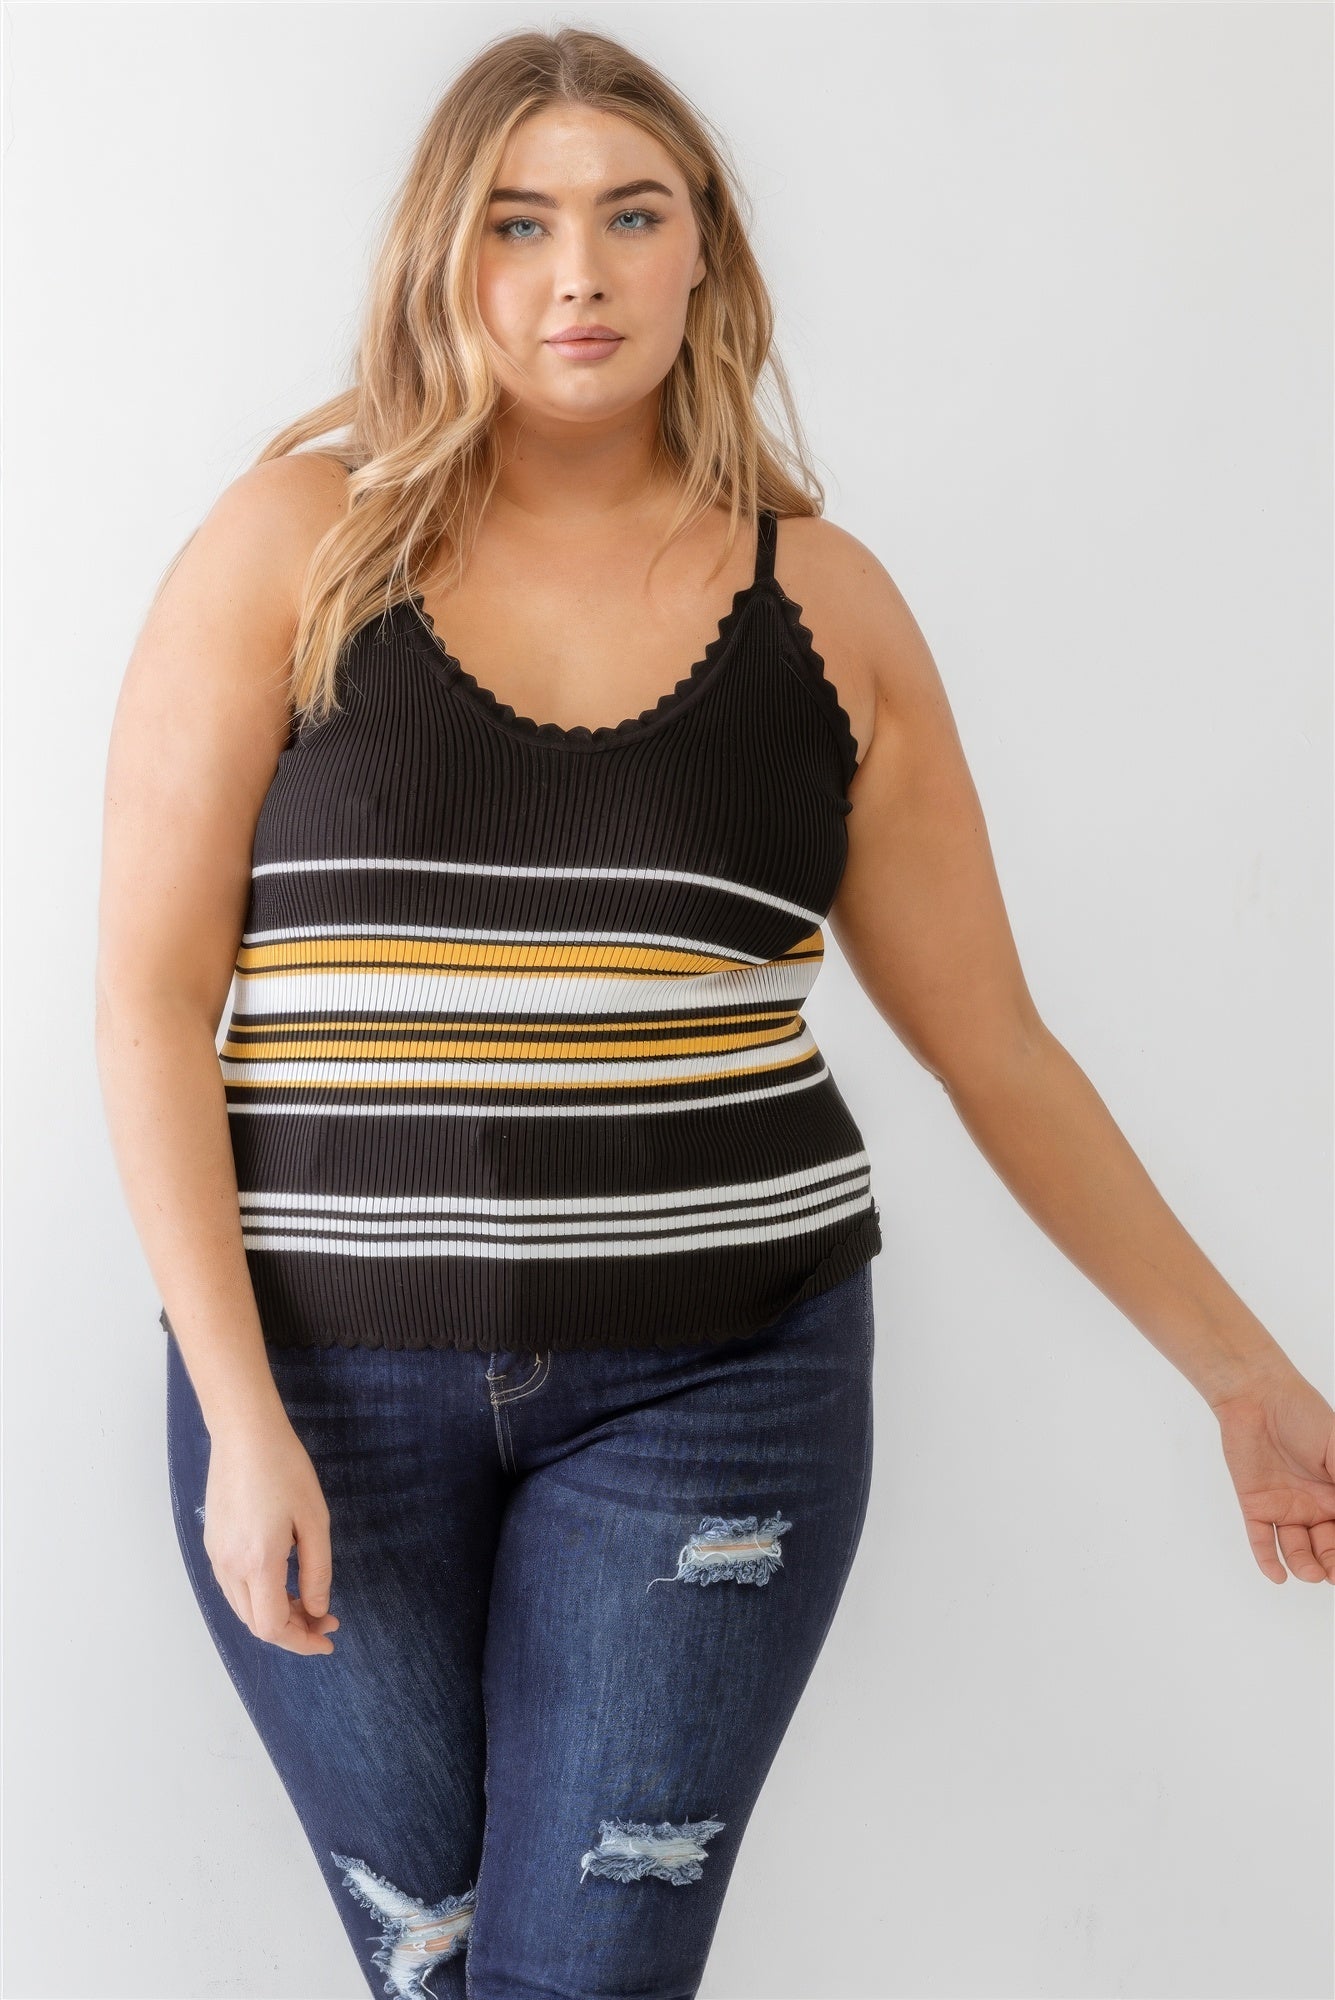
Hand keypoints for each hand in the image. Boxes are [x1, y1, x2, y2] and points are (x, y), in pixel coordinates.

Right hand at [202, 1410, 341, 1653]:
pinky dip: (259, 1597)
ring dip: (275, 1615)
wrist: (244, 1433)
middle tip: (326, 1618)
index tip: (328, 1639)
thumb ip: (317, 1572)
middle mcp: (229, 1565)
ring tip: (308, 1601)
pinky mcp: (212, 1542)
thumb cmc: (285, 1469)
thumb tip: (317, 1610)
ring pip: (243, 1608)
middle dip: (293, 1630)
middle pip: (256, 1623)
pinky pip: (234, 1587)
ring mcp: (216, 1554)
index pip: (272, 1627)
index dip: (301, 1641)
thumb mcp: (314, 1520)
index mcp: (257, 1562)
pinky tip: (283, 1581)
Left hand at [1210, 1366, 1334, 1583]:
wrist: (1257, 1396)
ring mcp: (1286, 1507)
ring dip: (1305, 1565)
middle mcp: (1316, 1506)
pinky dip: (1267, 1560)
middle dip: (1334, 1565)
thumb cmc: (1305, 1415)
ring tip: (1311, 1573)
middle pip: (1328, 1547)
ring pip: (1297, 1549)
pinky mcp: (1256, 1504)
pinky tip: (1277, 1576)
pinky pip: (1261, 1539)